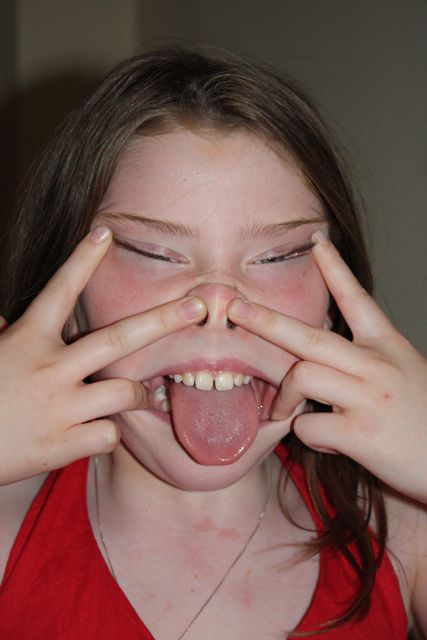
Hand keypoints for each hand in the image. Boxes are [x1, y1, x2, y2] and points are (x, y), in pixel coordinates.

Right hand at [0, 227, 205, 484]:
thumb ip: (3, 333)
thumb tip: (3, 318)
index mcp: (28, 339)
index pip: (59, 290)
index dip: (83, 259)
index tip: (105, 233)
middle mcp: (49, 368)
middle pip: (119, 339)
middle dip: (163, 320)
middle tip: (198, 306)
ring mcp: (59, 407)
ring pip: (125, 392)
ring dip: (141, 393)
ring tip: (143, 394)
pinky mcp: (62, 444)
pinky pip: (109, 434)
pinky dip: (109, 432)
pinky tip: (96, 432)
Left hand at [228, 231, 426, 502]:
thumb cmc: (422, 421)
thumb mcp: (403, 375)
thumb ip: (363, 361)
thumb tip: (313, 357)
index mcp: (389, 347)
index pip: (358, 300)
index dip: (336, 269)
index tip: (317, 242)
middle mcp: (378, 365)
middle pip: (311, 336)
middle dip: (266, 321)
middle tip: (235, 310)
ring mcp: (370, 398)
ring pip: (304, 376)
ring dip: (284, 398)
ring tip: (283, 413)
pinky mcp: (363, 434)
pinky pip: (310, 426)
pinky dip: (307, 436)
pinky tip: (328, 443)